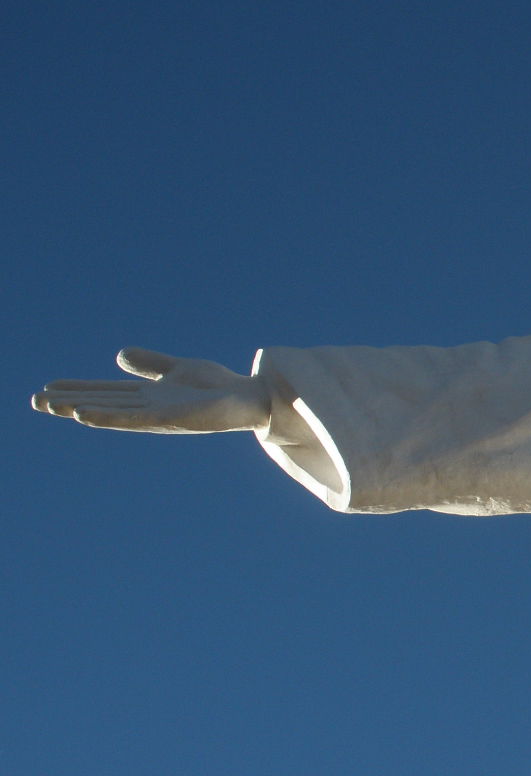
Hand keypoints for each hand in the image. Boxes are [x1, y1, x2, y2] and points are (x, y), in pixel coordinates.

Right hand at [32, 347, 269, 432]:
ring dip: (79, 410)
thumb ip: (150, 364)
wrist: (251, 398)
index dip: (78, 389)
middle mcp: (148, 408)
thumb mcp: (178, 368)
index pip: (106, 392)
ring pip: (109, 413)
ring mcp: (157, 415)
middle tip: (35, 400)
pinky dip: (107, 417)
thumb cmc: (218, 387)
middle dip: (68, 402)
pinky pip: (132, 419)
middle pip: (101, 404)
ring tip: (50, 406)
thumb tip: (119, 356)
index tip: (48, 387)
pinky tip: (83, 415)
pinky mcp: (170, 419)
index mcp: (149, 396)